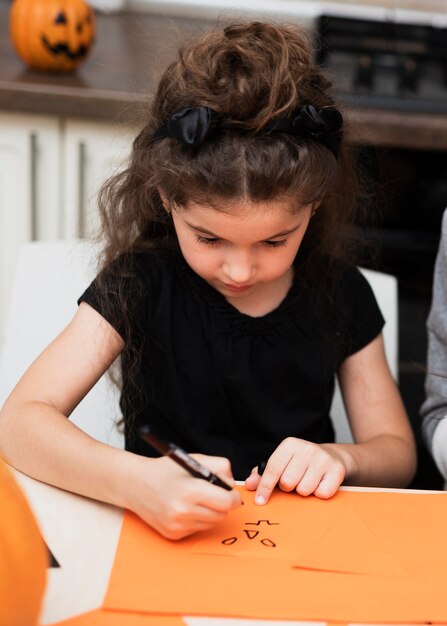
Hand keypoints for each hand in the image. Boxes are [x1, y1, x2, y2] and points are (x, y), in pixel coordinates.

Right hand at [125, 453, 241, 539]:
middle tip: (214, 494)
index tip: (232, 494)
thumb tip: (232, 484)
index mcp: (190, 490)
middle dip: (222, 505)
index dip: (233, 497)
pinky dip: (197, 519)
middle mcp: (183, 511)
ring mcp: (177, 525)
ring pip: (211, 523)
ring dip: (210, 512)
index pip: (226, 502)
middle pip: (221, 515)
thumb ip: (220, 467)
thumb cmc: (166, 470)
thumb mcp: (195, 459)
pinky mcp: (173, 534)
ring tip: (196, 499)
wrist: (135, 484)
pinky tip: (185, 507)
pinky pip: (197, 529)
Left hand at [245, 438, 347, 504]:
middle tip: (294, 480)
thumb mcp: (282, 462)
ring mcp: (323, 459)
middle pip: (288, 483)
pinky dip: (319, 494)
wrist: (333, 457)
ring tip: (307, 481)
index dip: (265, 487)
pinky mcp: (337, 470)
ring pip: (304, 490)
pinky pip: (322, 494)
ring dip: (304, 491)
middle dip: (288, 487)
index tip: (260, 501)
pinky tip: (320, 483)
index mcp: (289, 445)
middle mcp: (306, 449)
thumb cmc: (300, 462)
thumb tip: (249, 485)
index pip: (273, 469)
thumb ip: (263, 474)